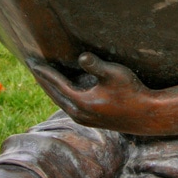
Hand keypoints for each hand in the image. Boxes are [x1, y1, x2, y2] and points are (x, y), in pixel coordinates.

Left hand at [29, 53, 153, 130]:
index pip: (56, 84)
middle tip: (32, 67)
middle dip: (43, 80)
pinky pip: (68, 105)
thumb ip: (97, 65)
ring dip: (51, 89)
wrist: (145, 116)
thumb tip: (81, 57)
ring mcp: (83, 119)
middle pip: (54, 94)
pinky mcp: (90, 121)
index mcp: (81, 102)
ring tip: (44, 77)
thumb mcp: (115, 74)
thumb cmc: (132, 92)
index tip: (33, 61)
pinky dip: (62, 95)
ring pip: (60, 101)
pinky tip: (64, 89)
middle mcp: (78, 113)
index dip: (45, 71)